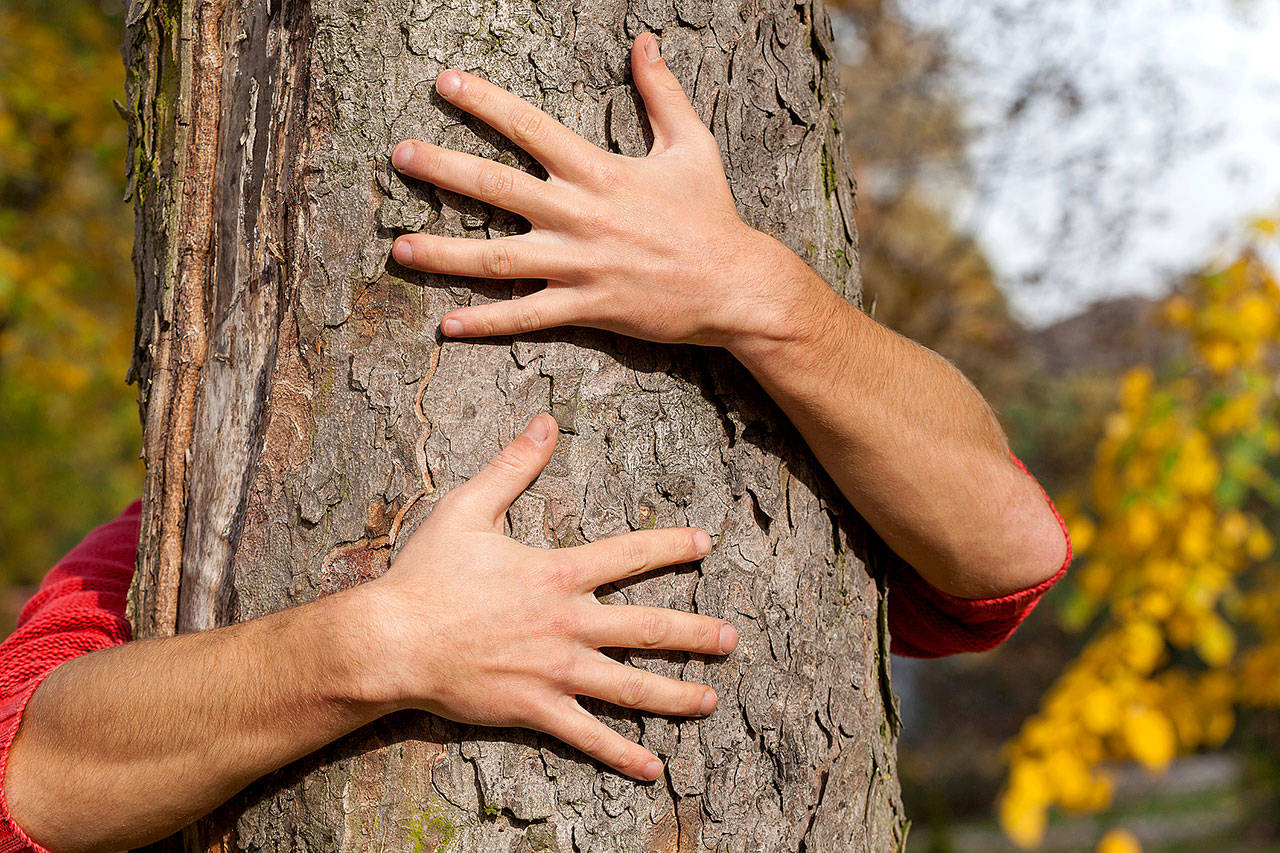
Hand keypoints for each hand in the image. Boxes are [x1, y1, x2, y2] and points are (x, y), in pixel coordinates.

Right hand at [365, 413, 737, 780]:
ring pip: (632, 687)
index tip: (705, 545)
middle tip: (730, 640)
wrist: (393, 641)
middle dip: (696, 634)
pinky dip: (622, 754)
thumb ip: (513, 465)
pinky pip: (589, 735)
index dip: (673, 546)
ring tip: (710, 700)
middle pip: (649, 629)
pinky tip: (654, 767)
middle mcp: (569, 624)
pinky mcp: (536, 709)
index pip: (632, 554)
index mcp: (559, 573)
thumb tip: (546, 421)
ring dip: (676, 695)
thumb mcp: (468, 507)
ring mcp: (557, 672)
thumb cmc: (427, 574)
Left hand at [390, 33, 811, 348]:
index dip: (483, 102)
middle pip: (495, 186)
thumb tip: (645, 41)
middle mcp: (579, 214)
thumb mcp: (692, 144)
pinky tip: (446, 326)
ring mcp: (578, 264)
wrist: (736, 286)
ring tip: (398, 248)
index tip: (443, 83)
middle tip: (398, 156)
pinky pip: (526, 316)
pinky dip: (486, 323)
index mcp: (598, 170)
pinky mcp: (586, 307)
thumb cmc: (712, 215)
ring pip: (497, 258)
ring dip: (444, 253)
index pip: (529, 126)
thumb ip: (661, 92)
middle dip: (442, 169)